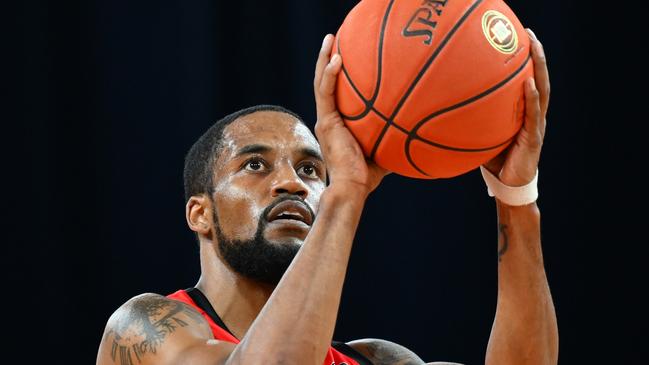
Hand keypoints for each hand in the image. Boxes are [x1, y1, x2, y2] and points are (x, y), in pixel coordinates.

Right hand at [313, 34, 389, 195]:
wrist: (353, 187)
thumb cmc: (368, 175)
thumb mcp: (384, 150)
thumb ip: (394, 137)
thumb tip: (418, 131)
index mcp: (338, 123)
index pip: (336, 93)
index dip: (338, 75)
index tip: (346, 56)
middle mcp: (328, 118)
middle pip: (325, 81)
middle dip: (328, 58)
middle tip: (334, 39)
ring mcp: (325, 119)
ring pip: (321, 82)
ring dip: (324, 58)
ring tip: (330, 39)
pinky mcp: (326, 121)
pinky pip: (326, 92)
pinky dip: (330, 75)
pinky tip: (337, 59)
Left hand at [484, 28, 549, 185]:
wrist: (508, 186)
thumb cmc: (494, 161)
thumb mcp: (481, 136)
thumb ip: (472, 122)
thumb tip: (444, 109)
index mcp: (524, 113)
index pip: (529, 81)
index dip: (528, 62)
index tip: (520, 40)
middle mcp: (534, 115)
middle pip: (540, 78)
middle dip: (537, 56)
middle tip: (530, 34)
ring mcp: (536, 125)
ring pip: (543, 90)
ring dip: (540, 68)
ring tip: (535, 48)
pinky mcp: (534, 137)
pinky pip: (534, 113)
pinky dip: (532, 97)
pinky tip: (529, 83)